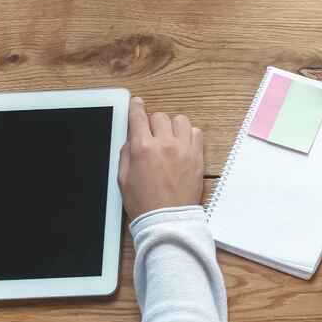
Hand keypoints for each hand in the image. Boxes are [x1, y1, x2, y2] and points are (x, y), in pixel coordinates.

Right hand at [118, 97, 203, 220]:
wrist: (167, 219)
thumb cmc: (143, 202)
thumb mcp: (122, 178)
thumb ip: (126, 154)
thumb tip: (131, 139)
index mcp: (142, 148)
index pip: (139, 117)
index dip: (136, 108)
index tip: (137, 103)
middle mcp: (164, 144)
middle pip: (160, 116)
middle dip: (153, 122)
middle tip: (152, 134)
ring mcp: (184, 149)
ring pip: (180, 120)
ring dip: (173, 126)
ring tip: (169, 138)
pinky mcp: (198, 156)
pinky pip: (196, 133)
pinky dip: (189, 135)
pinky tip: (183, 145)